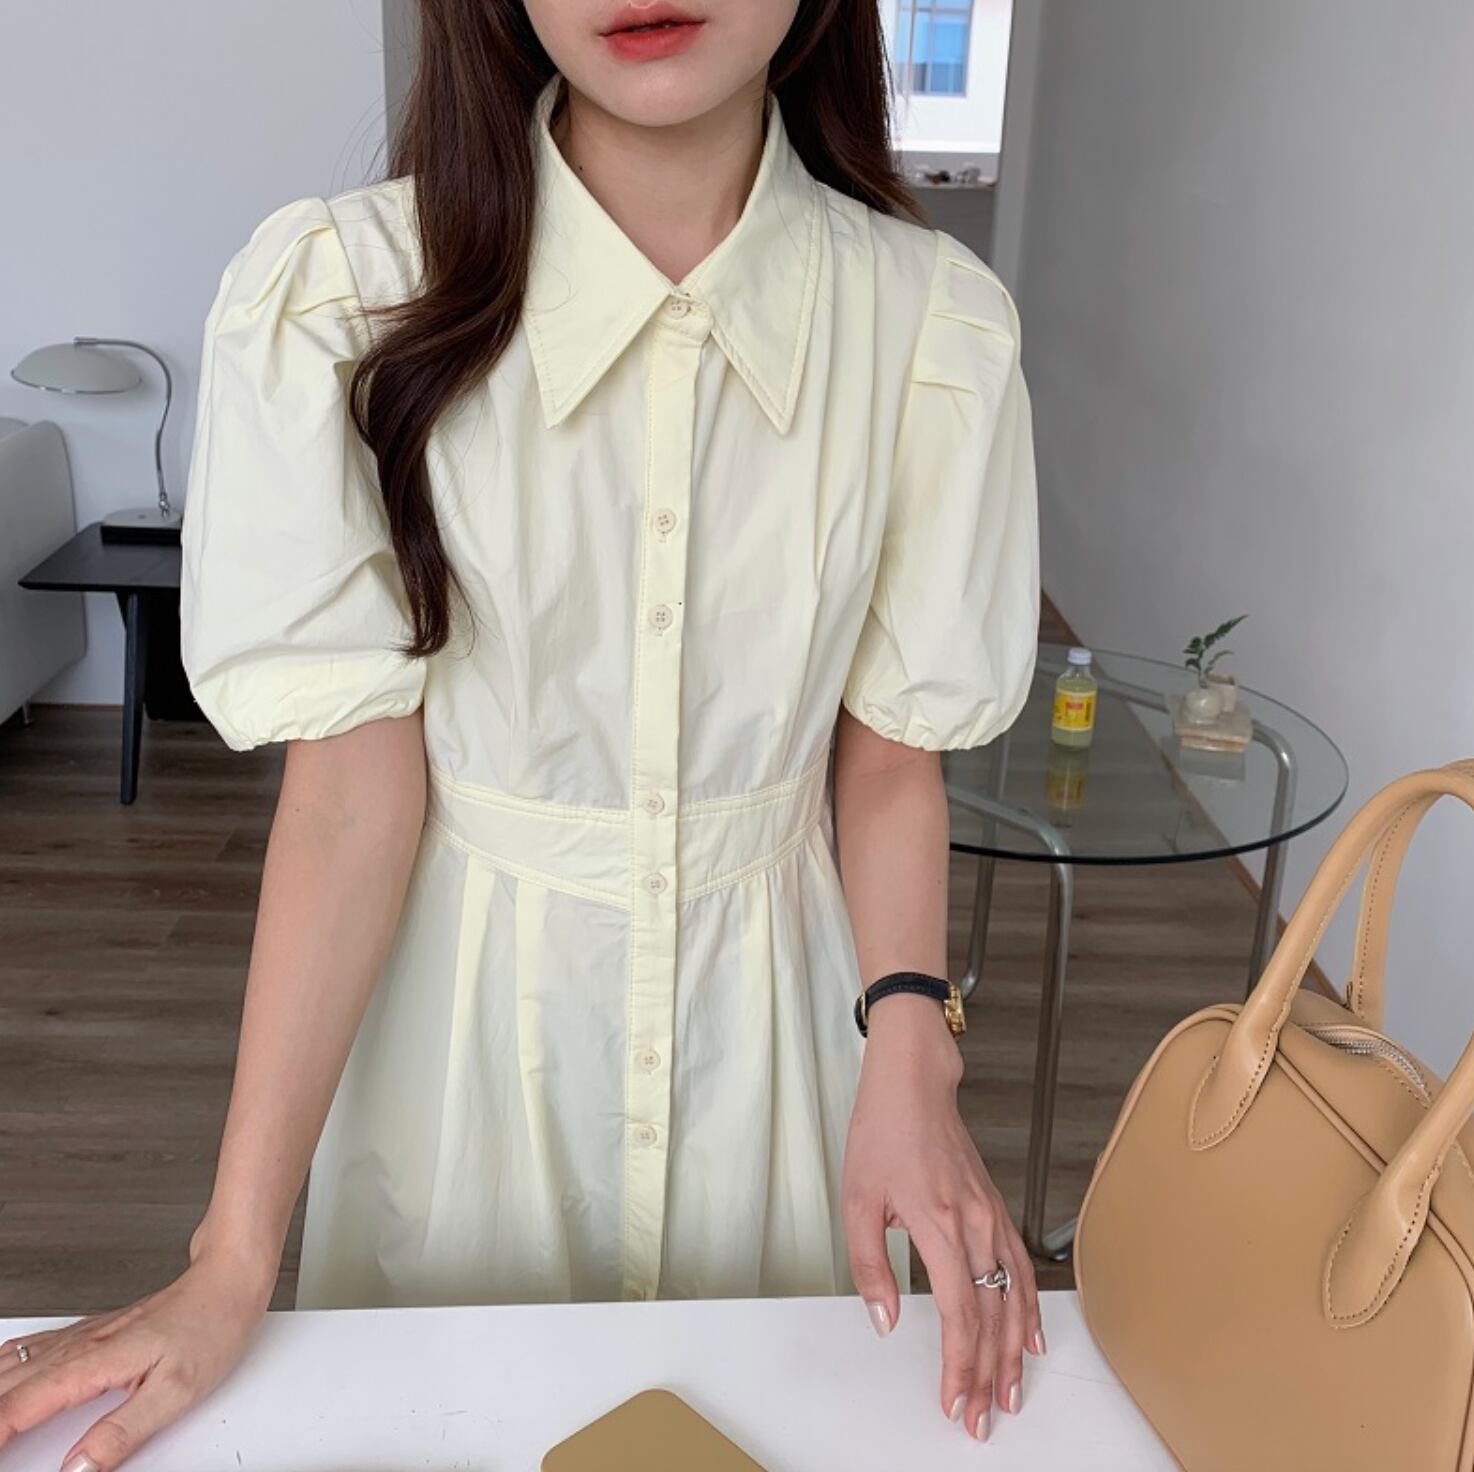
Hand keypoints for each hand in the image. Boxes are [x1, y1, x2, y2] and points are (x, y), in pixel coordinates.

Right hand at [0, 1242, 273, 1470]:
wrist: (229, 1281)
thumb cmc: (211, 1326)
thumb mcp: (175, 1392)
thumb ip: (121, 1433)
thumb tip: (77, 1469)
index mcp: (92, 1363)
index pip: (18, 1407)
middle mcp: (80, 1346)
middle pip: (6, 1386)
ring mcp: (84, 1337)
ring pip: (12, 1364)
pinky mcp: (93, 1333)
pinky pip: (31, 1350)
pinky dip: (6, 1369)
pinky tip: (3, 1376)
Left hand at [841, 993, 1042, 1442]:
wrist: (914, 1085)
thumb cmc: (883, 1132)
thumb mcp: (857, 1199)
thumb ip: (871, 1266)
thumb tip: (886, 1320)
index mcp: (938, 1223)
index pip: (959, 1312)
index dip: (960, 1364)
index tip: (955, 1399)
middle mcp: (974, 1223)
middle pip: (991, 1314)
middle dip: (988, 1373)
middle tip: (984, 1416)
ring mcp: (991, 1215)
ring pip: (1012, 1297)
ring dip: (1013, 1352)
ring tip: (1010, 1393)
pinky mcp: (994, 1208)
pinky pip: (1020, 1267)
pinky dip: (1029, 1308)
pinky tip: (1030, 1337)